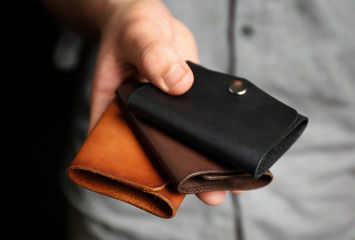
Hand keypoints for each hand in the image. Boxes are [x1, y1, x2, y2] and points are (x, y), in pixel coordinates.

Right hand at [88, 0, 243, 204]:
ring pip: (182, 141)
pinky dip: (214, 133)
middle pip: (159, 154)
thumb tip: (180, 84)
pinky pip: (200, 121)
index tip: (169, 190)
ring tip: (233, 178)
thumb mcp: (137, 36)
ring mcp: (163, 112)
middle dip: (185, 174)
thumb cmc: (131, 26)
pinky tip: (235, 145)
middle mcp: (139, 117)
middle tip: (212, 193)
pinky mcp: (185, 101)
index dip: (144, 175)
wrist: (148, 19)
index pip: (124, 151)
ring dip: (205, 158)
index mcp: (114, 109)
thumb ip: (153, 56)